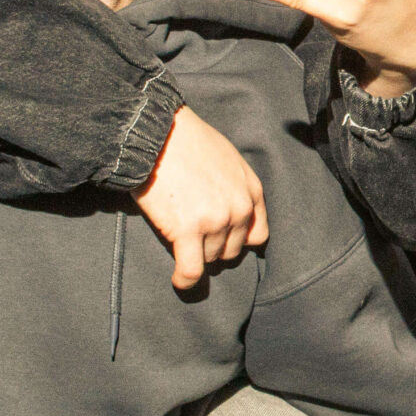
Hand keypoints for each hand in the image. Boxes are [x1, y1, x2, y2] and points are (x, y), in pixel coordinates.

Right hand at [132, 107, 268, 287]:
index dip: (238, 241)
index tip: (222, 241)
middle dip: (214, 247)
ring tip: (179, 243)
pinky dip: (185, 280)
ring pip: (210, 259)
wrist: (158, 134)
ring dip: (195, 255)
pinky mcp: (187, 231)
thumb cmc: (188, 142)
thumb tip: (232, 210)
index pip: (257, 235)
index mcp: (252, 190)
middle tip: (193, 237)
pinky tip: (179, 281)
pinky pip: (192, 270)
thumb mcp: (228, 159)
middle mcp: (239, 208)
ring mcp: (215, 221)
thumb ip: (237, 186)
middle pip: (232, 250)